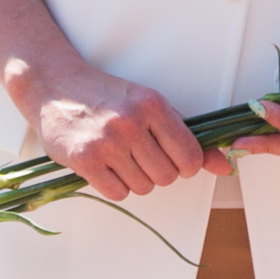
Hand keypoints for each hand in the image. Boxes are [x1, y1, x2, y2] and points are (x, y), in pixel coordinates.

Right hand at [6, 57, 213, 203]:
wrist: (54, 85)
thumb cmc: (106, 96)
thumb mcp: (149, 106)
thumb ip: (187, 138)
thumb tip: (225, 166)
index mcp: (152, 104)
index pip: (191, 158)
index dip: (184, 165)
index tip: (171, 158)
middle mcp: (130, 122)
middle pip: (167, 177)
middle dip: (156, 172)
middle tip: (138, 155)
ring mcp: (106, 142)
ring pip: (143, 187)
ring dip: (134, 179)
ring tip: (119, 156)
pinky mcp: (84, 159)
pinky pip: (118, 193)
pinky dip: (114, 185)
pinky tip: (104, 165)